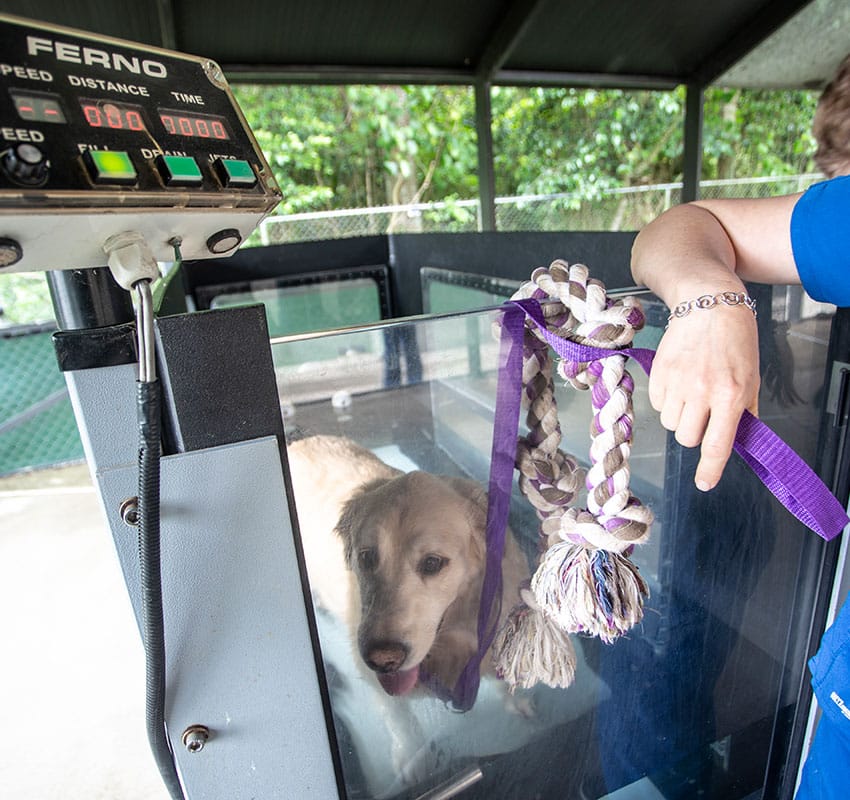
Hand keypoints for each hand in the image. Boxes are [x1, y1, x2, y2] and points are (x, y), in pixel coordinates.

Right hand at [648, 305, 759, 490]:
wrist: (708, 304)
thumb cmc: (735, 340)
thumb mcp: (751, 378)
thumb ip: (744, 412)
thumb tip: (738, 441)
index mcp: (730, 395)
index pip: (717, 445)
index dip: (710, 470)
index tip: (705, 484)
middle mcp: (702, 392)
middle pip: (688, 437)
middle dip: (695, 431)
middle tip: (704, 412)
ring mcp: (677, 383)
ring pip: (671, 423)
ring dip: (680, 416)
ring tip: (692, 391)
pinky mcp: (659, 374)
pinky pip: (658, 405)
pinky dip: (667, 400)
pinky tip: (679, 380)